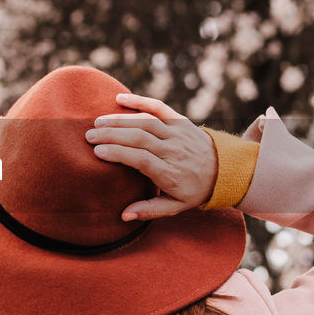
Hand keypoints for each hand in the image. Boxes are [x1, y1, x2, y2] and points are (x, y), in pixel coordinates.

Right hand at [85, 92, 216, 221]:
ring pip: (145, 122)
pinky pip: (159, 107)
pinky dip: (139, 100)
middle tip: (89, 135)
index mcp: (171, 173)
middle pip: (139, 138)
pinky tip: (119, 98)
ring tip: (97, 122)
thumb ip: (149, 209)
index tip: (98, 151)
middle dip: (111, 135)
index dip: (118, 153)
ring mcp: (178, 133)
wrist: (225, 170)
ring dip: (119, 120)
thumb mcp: (175, 206)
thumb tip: (123, 216)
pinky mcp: (180, 120)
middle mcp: (174, 151)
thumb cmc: (195, 190)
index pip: (141, 159)